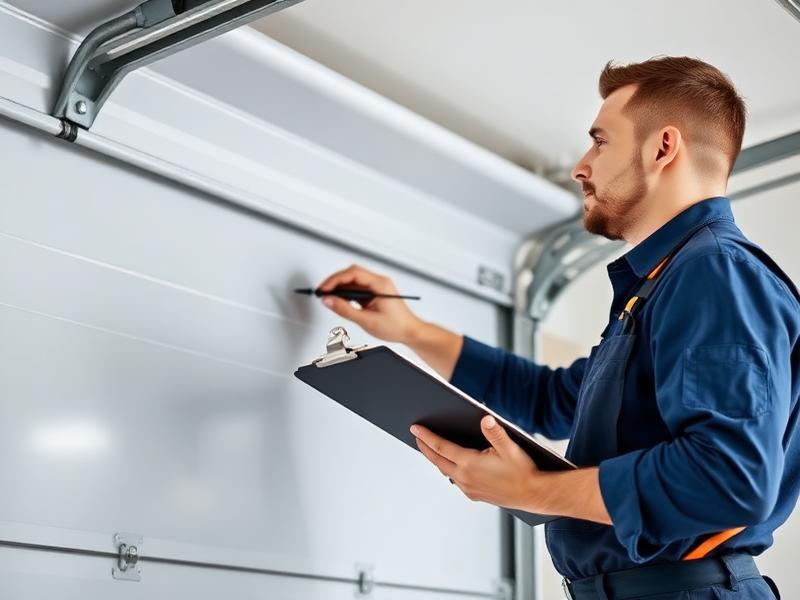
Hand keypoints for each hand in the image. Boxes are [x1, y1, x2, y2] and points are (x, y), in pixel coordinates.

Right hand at [317, 264, 422, 342]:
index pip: (353, 273)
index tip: (324, 288)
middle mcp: (379, 282)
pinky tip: (339, 301)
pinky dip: (346, 294)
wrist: (409, 331)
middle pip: (352, 274)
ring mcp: (377, 287)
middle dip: (335, 282)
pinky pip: (357, 289)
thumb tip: (329, 301)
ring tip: (328, 298)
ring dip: (340, 288)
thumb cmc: (396, 326)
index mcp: (380, 284)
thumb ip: (345, 310)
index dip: (335, 279)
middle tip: (322, 292)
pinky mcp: (374, 293)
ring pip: (353, 282)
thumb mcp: (366, 320)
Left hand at [410, 415, 542, 511]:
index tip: (415, 428)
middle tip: (417, 435)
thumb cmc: (524, 471)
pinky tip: (451, 463)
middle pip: (437, 460)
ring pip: (445, 471)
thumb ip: (495, 432)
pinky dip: (448, 469)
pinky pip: (455, 480)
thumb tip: (485, 419)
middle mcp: (465, 478)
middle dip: (425, 447)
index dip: (426, 436)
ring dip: (436, 459)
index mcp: (470, 464)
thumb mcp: (511, 447)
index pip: (440, 447)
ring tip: (430, 448)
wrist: (534, 495)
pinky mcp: (474, 495)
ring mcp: (468, 488)